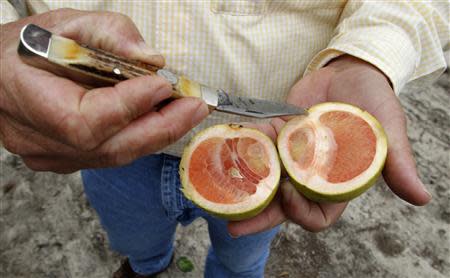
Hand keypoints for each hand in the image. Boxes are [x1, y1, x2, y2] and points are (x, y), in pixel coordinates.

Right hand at [0, 9, 208, 172]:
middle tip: (196, 106)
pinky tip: (162, 118)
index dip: (128, 105)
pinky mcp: (67, 160)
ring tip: (188, 111)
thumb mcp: (63, 23)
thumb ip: (108, 33)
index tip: (162, 83)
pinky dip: (141, 136)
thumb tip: (151, 58)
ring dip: (158, 132)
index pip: (84, 120)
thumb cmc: (25, 47)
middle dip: (163, 126)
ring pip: (116, 154)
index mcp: (25, 98)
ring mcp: (53, 155)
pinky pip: (112, 153)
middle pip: (111, 147)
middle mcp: (39, 139)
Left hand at [228, 55, 430, 235]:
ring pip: (262, 179)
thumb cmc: (374, 104)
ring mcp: (288, 155)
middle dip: (258, 216)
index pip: (316, 216)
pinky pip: (255, 146)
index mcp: (335, 184)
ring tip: (215, 194)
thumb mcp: (389, 132)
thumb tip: (422, 199)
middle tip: (233, 224)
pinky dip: (239, 149)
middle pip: (281, 206)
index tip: (291, 191)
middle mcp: (307, 175)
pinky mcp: (275, 133)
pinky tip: (220, 153)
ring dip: (240, 187)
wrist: (351, 72)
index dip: (302, 213)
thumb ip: (397, 163)